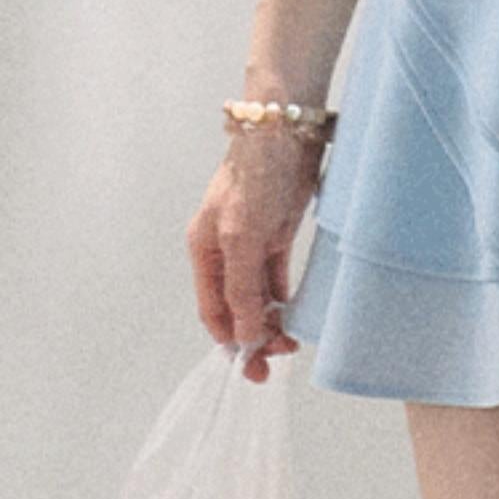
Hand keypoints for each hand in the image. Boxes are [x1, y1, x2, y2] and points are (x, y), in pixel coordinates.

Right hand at [186, 129, 323, 381]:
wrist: (287, 130)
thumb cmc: (256, 178)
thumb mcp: (242, 237)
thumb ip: (241, 288)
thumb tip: (244, 337)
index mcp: (204, 251)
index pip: (213, 311)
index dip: (232, 341)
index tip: (254, 368)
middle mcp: (224, 249)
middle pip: (235, 306)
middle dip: (254, 335)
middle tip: (280, 358)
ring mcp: (251, 240)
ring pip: (257, 294)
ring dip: (271, 320)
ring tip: (291, 342)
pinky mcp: (277, 230)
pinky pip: (275, 275)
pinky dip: (283, 297)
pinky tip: (294, 313)